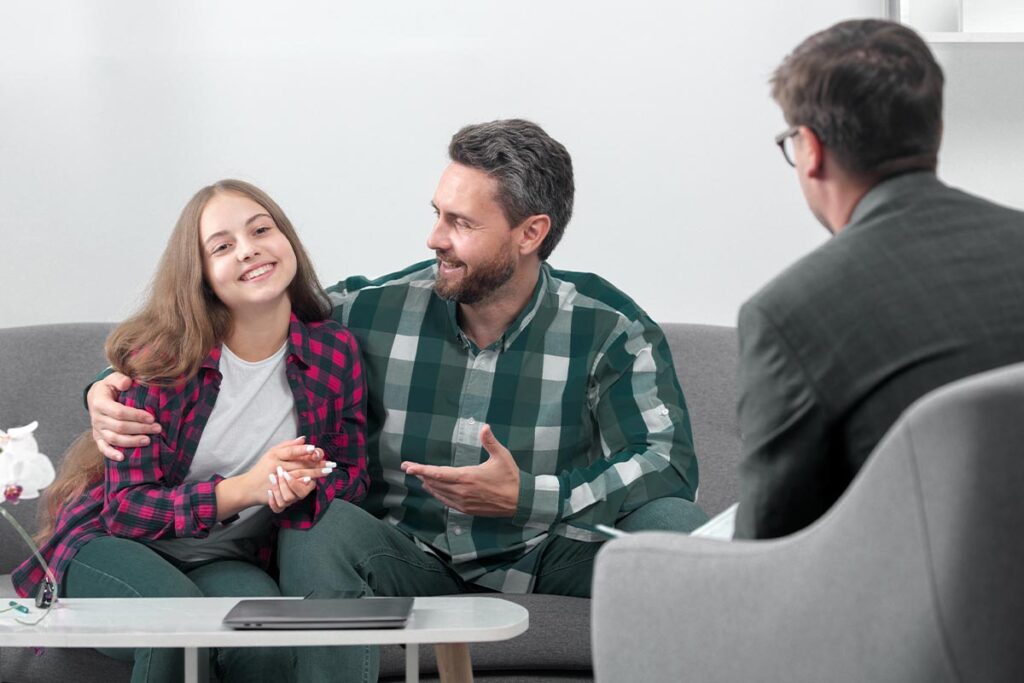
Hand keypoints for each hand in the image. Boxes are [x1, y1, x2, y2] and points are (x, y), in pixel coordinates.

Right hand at [88, 372, 161, 460]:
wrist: (96, 396)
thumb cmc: (110, 387)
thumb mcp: (113, 378)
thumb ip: (120, 379)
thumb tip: (128, 383)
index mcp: (99, 403)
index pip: (120, 412)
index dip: (136, 416)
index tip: (151, 417)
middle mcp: (97, 418)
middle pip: (120, 427)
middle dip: (140, 429)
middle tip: (157, 428)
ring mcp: (97, 429)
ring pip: (114, 439)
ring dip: (132, 442)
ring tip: (148, 441)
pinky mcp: (98, 437)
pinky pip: (103, 448)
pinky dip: (111, 454)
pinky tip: (123, 458)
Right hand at [242, 437, 334, 508]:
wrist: (248, 487)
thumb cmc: (263, 468)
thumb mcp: (272, 452)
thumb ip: (288, 445)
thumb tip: (304, 439)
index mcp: (274, 455)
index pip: (291, 451)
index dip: (303, 450)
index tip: (315, 448)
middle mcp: (276, 466)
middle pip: (299, 464)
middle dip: (316, 463)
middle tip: (330, 463)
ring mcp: (277, 480)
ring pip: (298, 475)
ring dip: (314, 473)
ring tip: (327, 471)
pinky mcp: (278, 491)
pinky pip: (293, 488)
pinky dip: (304, 484)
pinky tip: (313, 481)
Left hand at [400, 424, 519, 516]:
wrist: (520, 502)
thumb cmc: (511, 477)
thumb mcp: (502, 456)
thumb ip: (490, 441)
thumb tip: (484, 426)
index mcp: (468, 476)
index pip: (438, 473)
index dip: (421, 469)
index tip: (408, 466)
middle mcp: (462, 491)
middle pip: (434, 482)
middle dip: (420, 475)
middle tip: (408, 468)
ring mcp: (463, 502)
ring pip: (439, 492)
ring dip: (427, 484)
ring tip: (419, 476)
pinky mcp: (467, 509)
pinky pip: (446, 502)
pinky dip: (437, 494)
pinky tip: (433, 489)